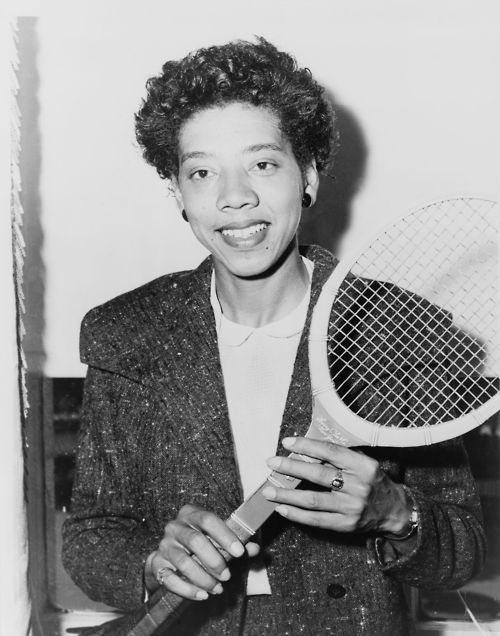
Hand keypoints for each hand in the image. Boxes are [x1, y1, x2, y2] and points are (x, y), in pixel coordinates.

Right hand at [144, 504, 259, 600]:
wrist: (170, 556)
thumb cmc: (201, 544)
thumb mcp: (218, 540)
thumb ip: (237, 544)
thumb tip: (254, 548)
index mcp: (191, 514)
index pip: (208, 519)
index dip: (225, 535)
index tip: (240, 552)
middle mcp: (175, 526)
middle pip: (195, 541)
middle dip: (214, 561)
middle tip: (227, 576)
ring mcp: (164, 545)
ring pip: (184, 562)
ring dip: (203, 578)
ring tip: (218, 589)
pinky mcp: (156, 564)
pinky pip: (170, 579)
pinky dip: (188, 590)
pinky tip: (202, 595)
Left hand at [262, 437, 410, 534]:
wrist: (394, 510)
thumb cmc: (372, 480)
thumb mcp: (363, 463)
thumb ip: (339, 457)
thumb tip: (304, 449)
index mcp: (363, 465)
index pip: (330, 452)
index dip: (306, 446)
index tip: (287, 442)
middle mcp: (358, 486)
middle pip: (318, 475)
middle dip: (291, 467)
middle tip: (271, 463)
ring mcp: (352, 507)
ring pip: (313, 500)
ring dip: (287, 495)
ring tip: (268, 490)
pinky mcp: (346, 525)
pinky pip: (316, 520)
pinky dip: (296, 514)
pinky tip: (281, 508)